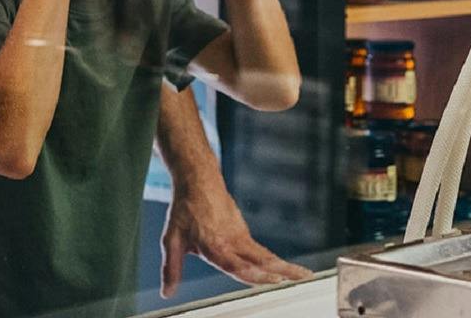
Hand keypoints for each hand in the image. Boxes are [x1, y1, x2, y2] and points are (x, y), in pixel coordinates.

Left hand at [160, 172, 309, 295]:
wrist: (197, 179)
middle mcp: (233, 240)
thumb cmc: (184, 208)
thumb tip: (167, 292)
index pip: (239, 265)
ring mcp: (241, 233)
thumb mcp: (172, 239)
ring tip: (300, 275)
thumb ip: (171, 268)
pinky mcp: (242, 228)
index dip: (257, 275)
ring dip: (283, 265)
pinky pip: (258, 248)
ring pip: (265, 253)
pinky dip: (272, 259)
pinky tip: (279, 268)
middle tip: (304, 278)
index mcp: (216, 245)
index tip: (275, 282)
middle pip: (263, 259)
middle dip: (284, 270)